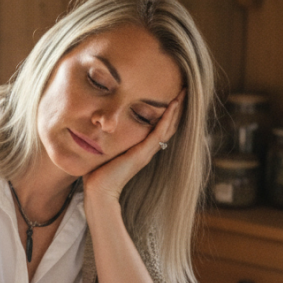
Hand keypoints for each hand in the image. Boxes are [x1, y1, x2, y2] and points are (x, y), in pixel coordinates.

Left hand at [83, 89, 185, 203]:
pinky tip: (173, 104)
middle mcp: (147, 150)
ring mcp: (147, 151)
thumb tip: (98, 127)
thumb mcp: (104, 151)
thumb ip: (106, 140)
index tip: (171, 98)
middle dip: (176, 109)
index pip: (158, 128)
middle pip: (168, 126)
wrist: (99, 192)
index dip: (167, 114)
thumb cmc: (97, 174)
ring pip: (168, 127)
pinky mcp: (142, 153)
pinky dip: (167, 117)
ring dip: (176, 110)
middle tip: (184, 91)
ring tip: (184, 93)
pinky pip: (159, 132)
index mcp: (140, 149)